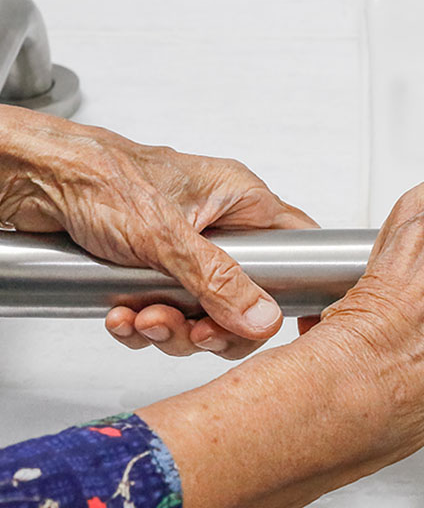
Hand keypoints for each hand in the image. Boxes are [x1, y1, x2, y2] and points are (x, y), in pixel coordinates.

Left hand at [0, 106, 316, 358]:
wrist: (34, 179)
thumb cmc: (98, 176)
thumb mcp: (166, 235)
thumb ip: (218, 281)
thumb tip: (263, 315)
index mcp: (239, 199)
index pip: (298, 243)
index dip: (305, 284)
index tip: (301, 322)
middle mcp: (217, 225)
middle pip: (247, 295)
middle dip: (215, 324)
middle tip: (194, 331)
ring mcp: (185, 249)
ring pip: (203, 311)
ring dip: (171, 327)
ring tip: (144, 318)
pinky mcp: (153, 267)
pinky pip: (167, 311)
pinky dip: (144, 323)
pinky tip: (123, 314)